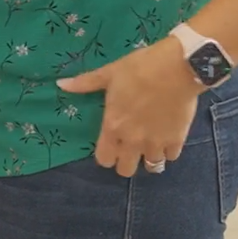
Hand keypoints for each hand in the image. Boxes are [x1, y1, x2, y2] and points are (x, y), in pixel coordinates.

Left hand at [57, 37, 204, 176]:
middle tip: (128, 148)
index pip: (103, 158)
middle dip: (125, 162)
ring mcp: (156, 143)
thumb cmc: (138, 69)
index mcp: (113, 126)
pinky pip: (171, 157)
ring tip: (148, 145)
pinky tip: (166, 138)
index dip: (104, 156)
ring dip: (148, 158)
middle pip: (126, 170)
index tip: (108, 146)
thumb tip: (60, 84)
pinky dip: (168, 151)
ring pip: (151, 167)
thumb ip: (85, 83)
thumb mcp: (108, 74)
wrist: (176, 68)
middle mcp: (133, 140)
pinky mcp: (177, 140)